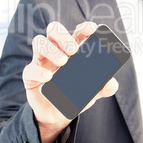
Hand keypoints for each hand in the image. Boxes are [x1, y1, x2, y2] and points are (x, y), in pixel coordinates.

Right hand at [22, 21, 118, 142]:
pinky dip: (39, 72)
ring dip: (51, 49)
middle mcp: (55, 49)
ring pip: (39, 42)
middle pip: (54, 30)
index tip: (91, 29)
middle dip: (64, 36)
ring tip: (63, 62)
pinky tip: (48, 78)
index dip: (84, 27)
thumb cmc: (75, 93)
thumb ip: (104, 87)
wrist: (57, 114)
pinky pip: (30, 69)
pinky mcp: (31, 75)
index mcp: (72, 48)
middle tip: (74, 50)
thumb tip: (112, 84)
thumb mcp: (93, 91)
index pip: (77, 31)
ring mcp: (41, 60)